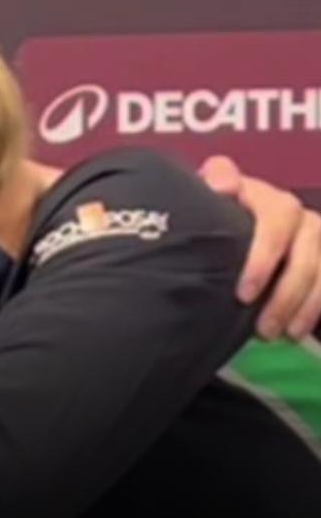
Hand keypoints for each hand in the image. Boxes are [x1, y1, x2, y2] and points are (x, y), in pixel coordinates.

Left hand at [199, 156, 320, 338]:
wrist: (228, 228)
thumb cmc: (213, 219)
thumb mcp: (208, 203)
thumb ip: (215, 183)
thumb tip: (223, 186)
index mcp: (264, 197)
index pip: (275, 218)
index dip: (264, 257)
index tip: (244, 294)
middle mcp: (296, 214)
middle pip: (304, 254)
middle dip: (285, 294)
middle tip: (261, 326)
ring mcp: (315, 233)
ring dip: (303, 307)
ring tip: (277, 335)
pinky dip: (318, 308)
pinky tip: (299, 331)